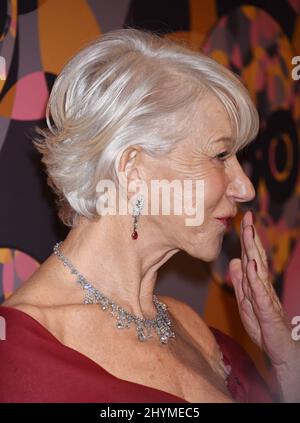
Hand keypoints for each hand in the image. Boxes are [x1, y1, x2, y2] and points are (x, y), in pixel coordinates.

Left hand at [229, 210, 299, 400]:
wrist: (280, 349)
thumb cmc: (263, 325)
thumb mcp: (246, 301)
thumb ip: (241, 281)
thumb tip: (235, 261)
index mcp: (256, 283)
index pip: (250, 256)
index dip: (246, 238)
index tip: (243, 219)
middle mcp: (262, 285)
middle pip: (255, 257)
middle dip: (250, 236)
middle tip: (246, 216)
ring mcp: (266, 296)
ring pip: (258, 269)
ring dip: (253, 249)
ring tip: (248, 231)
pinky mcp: (268, 310)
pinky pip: (260, 292)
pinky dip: (255, 277)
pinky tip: (252, 264)